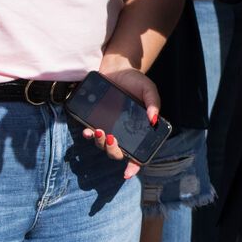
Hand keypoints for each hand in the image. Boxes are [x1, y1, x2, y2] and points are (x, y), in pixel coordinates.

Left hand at [81, 63, 160, 180]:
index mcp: (139, 130)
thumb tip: (154, 119)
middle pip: (117, 152)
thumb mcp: (148, 89)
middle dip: (113, 151)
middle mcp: (123, 133)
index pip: (137, 153)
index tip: (127, 173)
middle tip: (111, 138)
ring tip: (99, 131)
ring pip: (103, 145)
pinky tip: (88, 131)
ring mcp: (109, 127)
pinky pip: (91, 133)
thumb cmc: (135, 81)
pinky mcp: (96, 120)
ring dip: (100, 143)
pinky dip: (89, 135)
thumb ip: (154, 102)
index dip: (133, 166)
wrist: (117, 68)